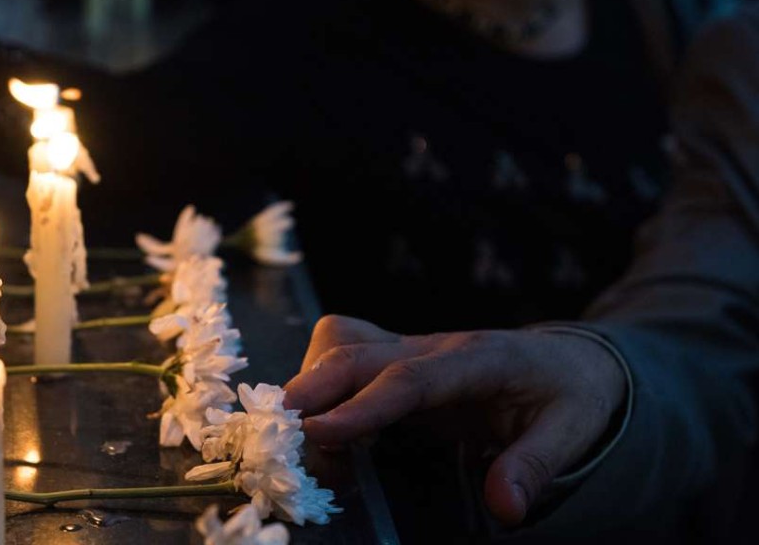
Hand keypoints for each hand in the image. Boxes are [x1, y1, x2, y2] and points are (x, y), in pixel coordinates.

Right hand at [284, 315, 626, 526]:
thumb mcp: (571, 430)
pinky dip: (319, 379)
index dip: (361, 407)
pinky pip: (345, 351)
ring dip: (310, 380)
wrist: (570, 359)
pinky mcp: (397, 356)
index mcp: (477, 360)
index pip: (410, 380)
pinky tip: (319, 422)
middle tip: (278, 434)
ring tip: (297, 437)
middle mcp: (434, 346)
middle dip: (312, 387)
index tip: (319, 435)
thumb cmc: (570, 394)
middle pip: (358, 351)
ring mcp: (412, 346)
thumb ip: (534, 466)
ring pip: (342, 341)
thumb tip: (504, 509)